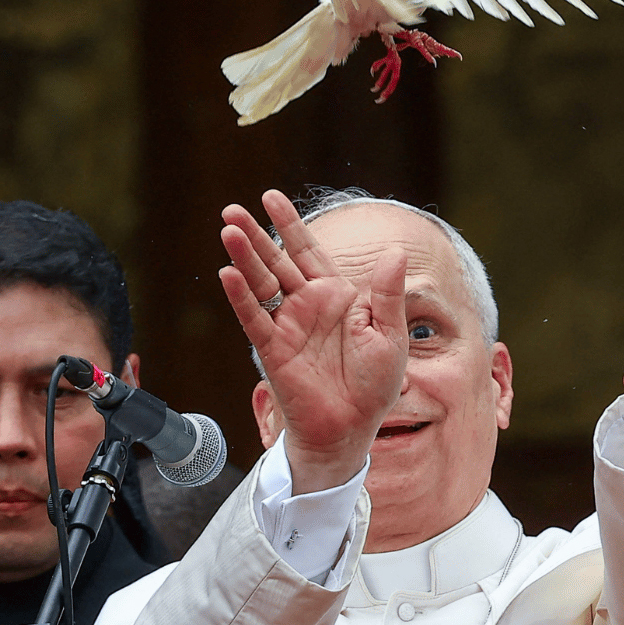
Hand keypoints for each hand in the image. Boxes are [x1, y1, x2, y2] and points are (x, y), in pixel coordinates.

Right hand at [218, 190, 406, 492]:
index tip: (270, 197)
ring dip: (244, 257)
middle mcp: (308, 305)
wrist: (353, 427)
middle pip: (277, 261)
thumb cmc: (375, 384)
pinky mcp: (273, 349)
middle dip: (256, 234)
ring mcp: (288, 325)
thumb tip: (396, 251)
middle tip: (231, 210)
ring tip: (227, 230)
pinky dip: (241, 298)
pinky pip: (254, 318)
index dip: (290, 224)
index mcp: (338, 295)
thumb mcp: (391, 334)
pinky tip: (227, 274)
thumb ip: (389, 294)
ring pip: (261, 283)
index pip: (309, 251)